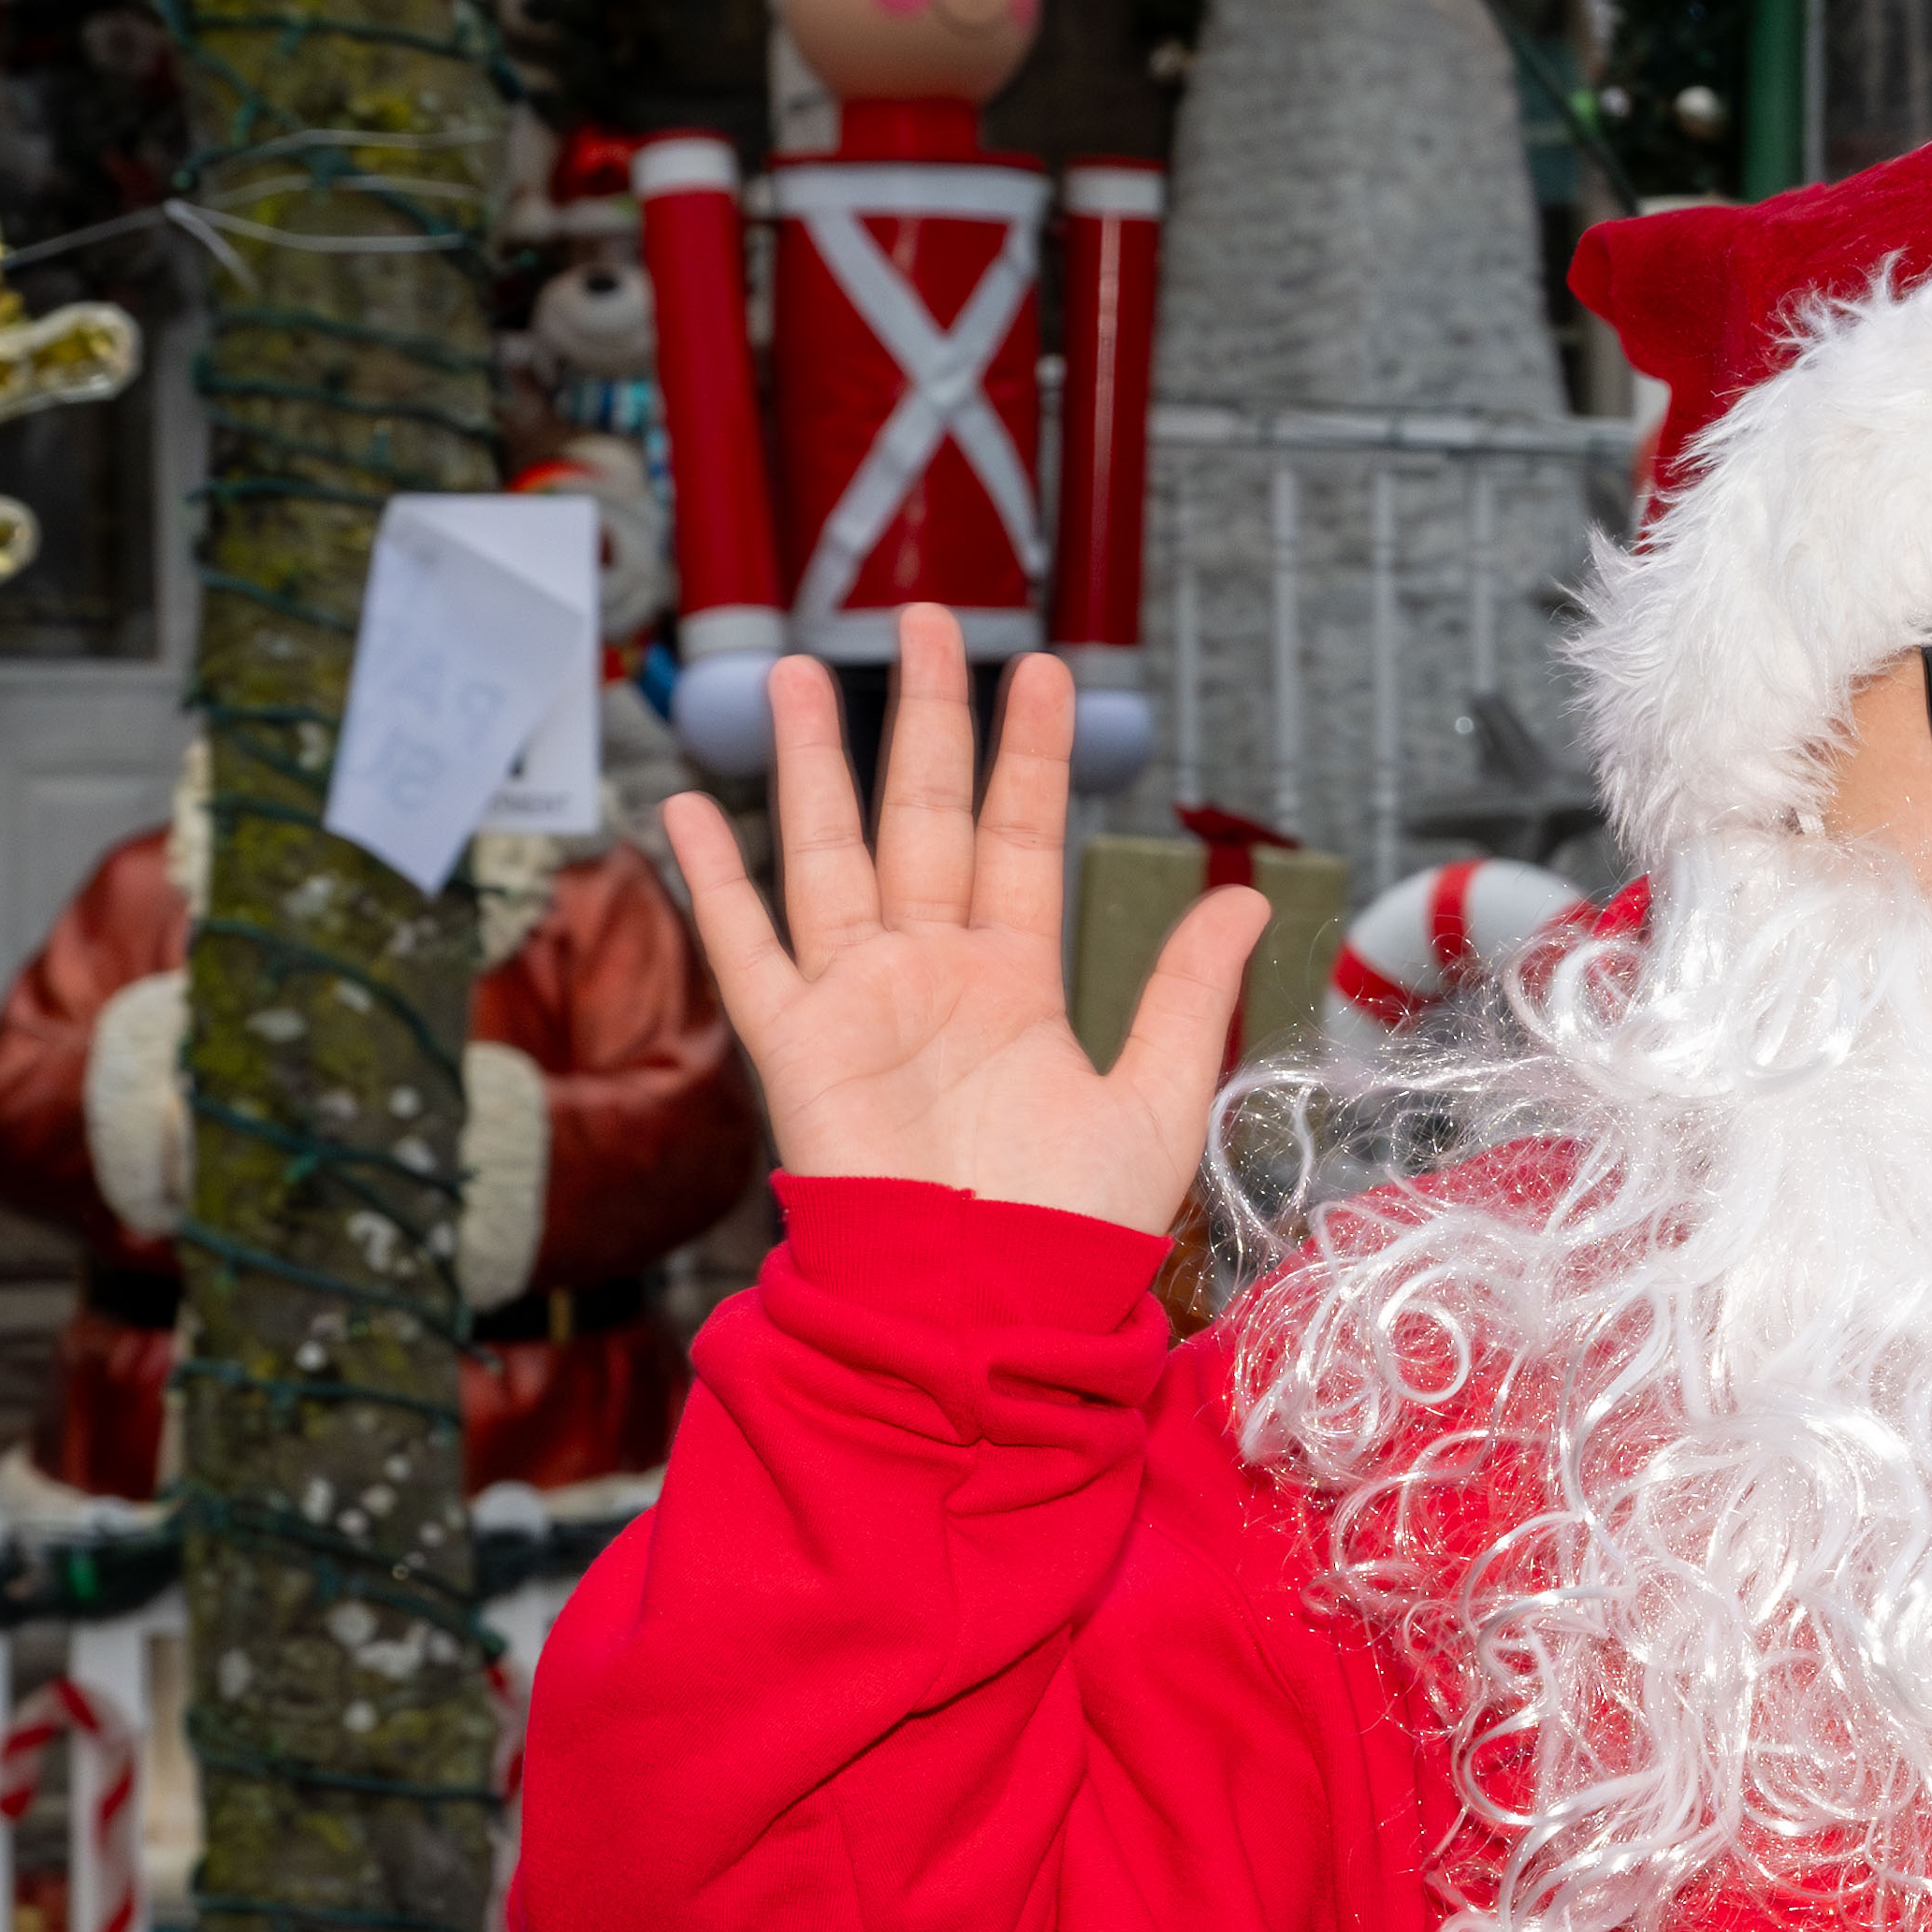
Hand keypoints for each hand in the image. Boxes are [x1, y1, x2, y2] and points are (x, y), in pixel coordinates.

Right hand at [660, 606, 1259, 1239]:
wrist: (990, 1311)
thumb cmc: (1072, 1232)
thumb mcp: (1155, 1097)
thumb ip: (1185, 994)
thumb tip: (1246, 899)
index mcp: (1015, 983)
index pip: (1020, 837)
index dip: (1030, 755)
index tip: (1042, 670)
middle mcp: (933, 975)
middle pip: (923, 817)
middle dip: (924, 719)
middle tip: (922, 620)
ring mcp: (860, 1001)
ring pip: (830, 853)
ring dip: (814, 765)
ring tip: (803, 674)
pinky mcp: (798, 1044)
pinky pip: (748, 947)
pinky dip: (713, 880)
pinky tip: (685, 809)